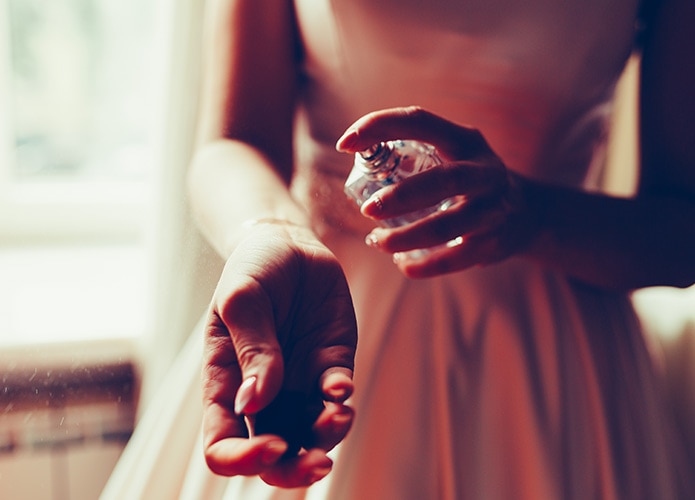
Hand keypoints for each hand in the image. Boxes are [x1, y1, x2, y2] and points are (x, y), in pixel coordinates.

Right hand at [202, 222, 356, 486]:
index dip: (243, 459)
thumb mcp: (242, 299)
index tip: (270, 444)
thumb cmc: (253, 269)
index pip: (223, 446)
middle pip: (274, 457)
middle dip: (295, 470)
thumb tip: (253, 402)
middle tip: (319, 463)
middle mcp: (263, 393)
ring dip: (327, 437)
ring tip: (340, 414)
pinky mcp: (331, 363)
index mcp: (226, 384)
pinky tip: (341, 386)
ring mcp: (299, 381)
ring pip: (311, 434)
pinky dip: (340, 398)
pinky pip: (336, 395)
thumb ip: (250, 348)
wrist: (288, 243)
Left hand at [336, 106, 539, 277]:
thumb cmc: (466, 179)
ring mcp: (493, 209)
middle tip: (367, 209)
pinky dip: (424, 266)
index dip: (379, 126)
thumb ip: (414, 152)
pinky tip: (403, 264)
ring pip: (447, 227)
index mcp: (465, 141)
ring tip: (377, 241)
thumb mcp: (452, 153)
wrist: (525, 213)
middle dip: (401, 196)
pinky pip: (454, 260)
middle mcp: (484, 171)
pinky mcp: (493, 243)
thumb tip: (354, 157)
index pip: (420, 121)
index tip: (345, 144)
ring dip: (405, 237)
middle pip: (443, 180)